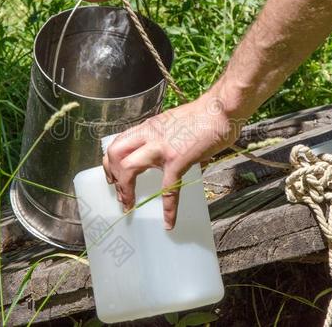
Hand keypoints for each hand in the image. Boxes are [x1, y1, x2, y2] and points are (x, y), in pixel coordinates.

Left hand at [102, 93, 243, 229]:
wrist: (220, 110)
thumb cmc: (204, 115)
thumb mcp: (173, 123)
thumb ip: (166, 139)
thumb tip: (173, 157)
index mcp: (148, 128)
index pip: (118, 142)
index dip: (111, 162)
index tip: (113, 176)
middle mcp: (149, 135)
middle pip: (115, 154)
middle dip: (113, 176)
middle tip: (119, 193)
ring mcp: (161, 148)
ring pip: (129, 168)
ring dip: (126, 190)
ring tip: (129, 206)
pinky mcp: (178, 159)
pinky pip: (169, 188)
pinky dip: (169, 208)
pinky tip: (169, 222)